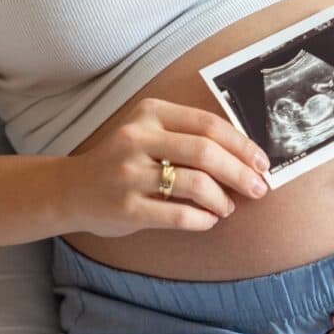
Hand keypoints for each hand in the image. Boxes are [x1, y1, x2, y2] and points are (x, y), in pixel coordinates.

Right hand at [61, 97, 269, 237]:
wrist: (71, 190)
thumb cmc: (124, 161)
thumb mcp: (149, 133)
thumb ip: (189, 136)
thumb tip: (245, 156)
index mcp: (150, 114)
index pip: (208, 124)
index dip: (242, 144)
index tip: (262, 162)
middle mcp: (137, 138)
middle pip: (205, 152)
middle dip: (240, 172)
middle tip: (258, 188)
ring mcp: (129, 173)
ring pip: (194, 184)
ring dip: (221, 198)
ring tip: (227, 207)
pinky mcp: (126, 207)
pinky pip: (178, 214)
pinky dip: (202, 219)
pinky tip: (209, 220)